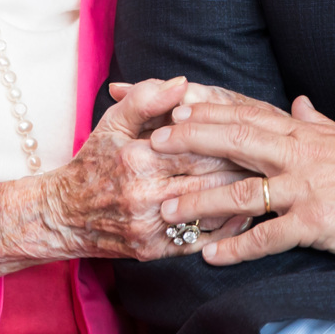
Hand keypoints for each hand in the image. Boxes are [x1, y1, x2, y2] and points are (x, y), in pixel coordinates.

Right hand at [0, 77, 247, 274]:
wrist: (63, 215)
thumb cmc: (93, 162)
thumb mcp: (112, 123)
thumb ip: (147, 98)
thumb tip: (183, 82)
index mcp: (136, 158)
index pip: (196, 145)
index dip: (228, 138)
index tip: (254, 131)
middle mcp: (143, 194)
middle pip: (208, 178)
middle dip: (243, 168)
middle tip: (271, 158)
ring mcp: (148, 226)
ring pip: (208, 211)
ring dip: (240, 199)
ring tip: (267, 184)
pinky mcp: (151, 251)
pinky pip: (197, 241)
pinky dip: (225, 229)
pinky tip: (244, 215)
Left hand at [146, 94, 334, 265]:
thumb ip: (318, 122)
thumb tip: (299, 103)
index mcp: (304, 133)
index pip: (245, 113)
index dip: (204, 106)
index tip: (168, 101)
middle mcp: (301, 154)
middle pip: (234, 140)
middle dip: (189, 141)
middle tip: (150, 144)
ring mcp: (309, 188)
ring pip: (244, 190)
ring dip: (201, 200)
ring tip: (166, 210)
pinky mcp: (321, 223)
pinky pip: (271, 236)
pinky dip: (239, 246)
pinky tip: (213, 255)